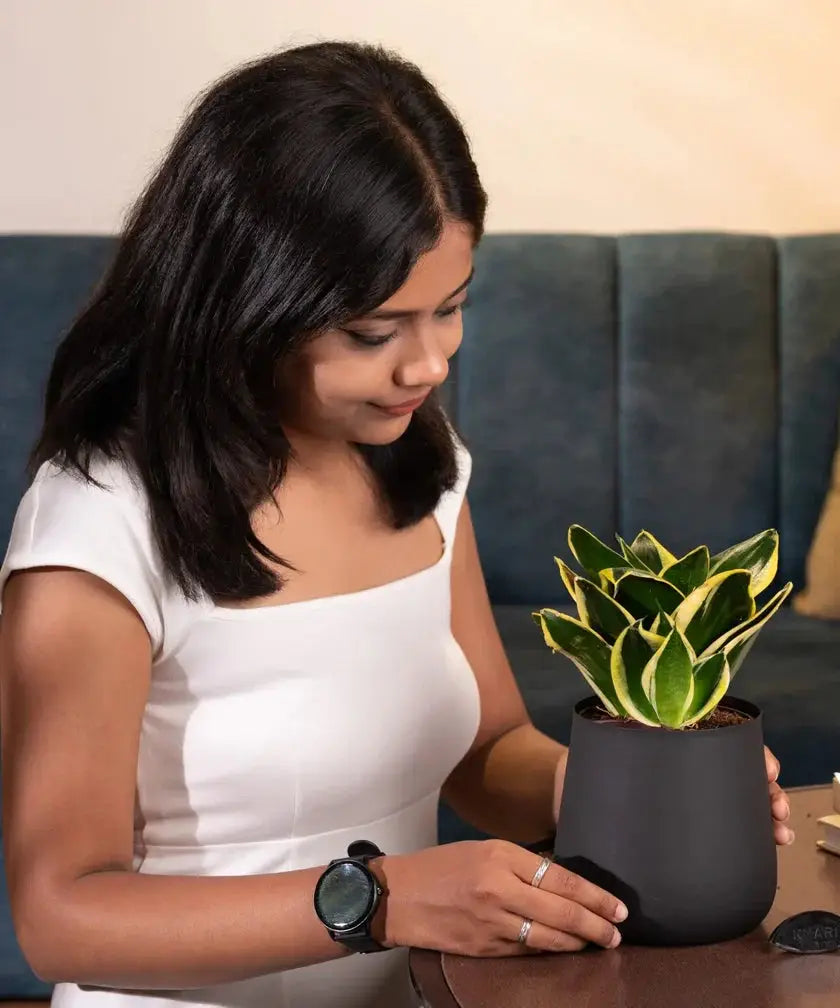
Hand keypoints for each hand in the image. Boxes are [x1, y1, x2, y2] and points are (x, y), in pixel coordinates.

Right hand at [373, 839, 626, 956]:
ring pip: (548, 938)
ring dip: (578, 943)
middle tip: (618, 931)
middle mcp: (499, 888)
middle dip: (596, 924)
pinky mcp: (483, 948)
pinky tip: (564, 950)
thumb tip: (559, 880)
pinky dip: (549, 951)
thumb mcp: (482, 849)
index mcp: (501, 856)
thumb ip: (520, 864)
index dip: (593, 896)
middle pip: (561, 912)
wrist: (398, 896)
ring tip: (599, 943)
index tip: (617, 907)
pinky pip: (526, 952)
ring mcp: (492, 922)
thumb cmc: (440, 866)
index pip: (560, 877)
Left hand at [555, 746, 793, 844]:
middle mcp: (682, 765)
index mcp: (667, 743)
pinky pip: (723, 825)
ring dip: (766, 812)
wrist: (563, 793)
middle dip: (766, 788)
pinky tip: (770, 844)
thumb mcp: (589, 758)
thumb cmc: (578, 768)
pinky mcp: (682, 825)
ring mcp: (684, 795)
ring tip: (779, 832)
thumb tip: (610, 763)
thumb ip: (598, 759)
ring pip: (737, 798)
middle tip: (776, 808)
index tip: (766, 769)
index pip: (719, 739)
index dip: (748, 752)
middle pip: (737, 771)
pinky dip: (749, 833)